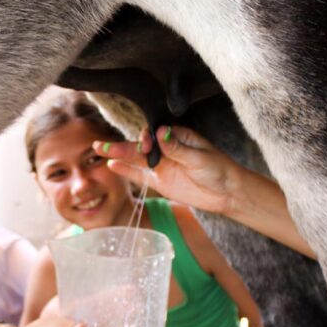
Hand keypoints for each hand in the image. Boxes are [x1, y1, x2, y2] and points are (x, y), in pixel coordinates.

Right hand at [95, 126, 237, 215]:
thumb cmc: (219, 169)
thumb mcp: (199, 157)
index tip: (146, 144)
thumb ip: (178, 148)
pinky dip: (126, 170)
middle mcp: (165, 149)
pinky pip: (139, 175)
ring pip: (135, 159)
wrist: (227, 193)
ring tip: (100, 149)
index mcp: (177, 136)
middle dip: (122, 145)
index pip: (154, 133)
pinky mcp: (159, 181)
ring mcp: (161, 165)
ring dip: (118, 155)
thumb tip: (161, 133)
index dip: (146, 138)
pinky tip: (112, 166)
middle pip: (139, 146)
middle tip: (103, 146)